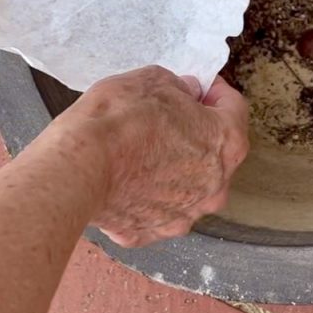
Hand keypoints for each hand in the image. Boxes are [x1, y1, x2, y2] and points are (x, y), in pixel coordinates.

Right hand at [43, 66, 248, 246]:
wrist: (78, 166)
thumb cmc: (118, 120)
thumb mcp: (154, 80)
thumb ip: (180, 87)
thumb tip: (187, 94)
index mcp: (225, 142)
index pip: (234, 108)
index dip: (216, 92)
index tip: (201, 86)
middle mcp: (215, 184)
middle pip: (216, 152)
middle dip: (198, 133)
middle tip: (171, 116)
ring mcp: (185, 214)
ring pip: (188, 185)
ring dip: (174, 167)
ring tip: (143, 148)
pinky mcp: (152, 231)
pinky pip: (157, 208)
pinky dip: (146, 194)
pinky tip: (125, 177)